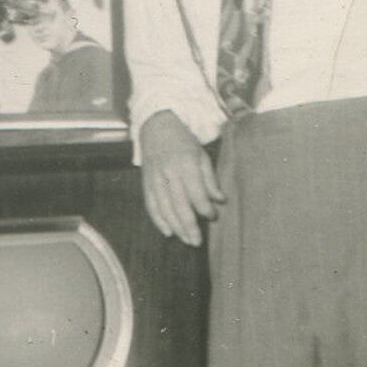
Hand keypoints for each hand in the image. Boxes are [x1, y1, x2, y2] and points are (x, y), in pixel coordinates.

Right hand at [139, 110, 223, 246]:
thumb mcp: (201, 155)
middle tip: (197, 241)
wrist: (156, 125)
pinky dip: (158, 220)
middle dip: (189, 225)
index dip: (205, 208)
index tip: (213, 216)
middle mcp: (169, 173)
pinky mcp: (145, 182)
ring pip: (164, 208)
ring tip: (186, 240)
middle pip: (179, 205)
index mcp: (186, 164)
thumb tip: (220, 201)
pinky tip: (167, 232)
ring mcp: (154, 178)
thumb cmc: (183, 141)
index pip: (196, 193)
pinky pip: (151, 205)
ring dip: (175, 227)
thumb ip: (210, 179)